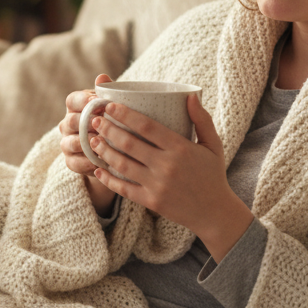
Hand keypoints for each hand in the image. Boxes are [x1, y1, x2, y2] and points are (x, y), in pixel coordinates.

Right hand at [59, 73, 118, 214]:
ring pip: (71, 142)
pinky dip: (89, 162)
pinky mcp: (71, 162)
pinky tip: (103, 161)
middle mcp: (67, 124)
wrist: (114, 152)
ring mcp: (67, 143)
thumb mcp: (113, 108)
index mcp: (76, 107)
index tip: (96, 101)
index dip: (82, 100)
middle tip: (101, 124)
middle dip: (85, 123)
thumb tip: (102, 77)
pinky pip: (76, 163)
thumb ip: (108, 93)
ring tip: (103, 144)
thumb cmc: (114, 122)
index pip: (72, 100)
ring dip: (87, 143)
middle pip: (70, 121)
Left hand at [85, 92, 253, 260]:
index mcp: (181, 148)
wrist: (215, 212)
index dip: (125, 115)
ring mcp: (158, 185)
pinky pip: (124, 189)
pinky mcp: (151, 201)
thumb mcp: (213, 144)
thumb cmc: (213, 174)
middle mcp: (167, 166)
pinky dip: (108, 179)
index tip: (110, 106)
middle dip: (108, 130)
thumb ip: (202, 119)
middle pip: (130, 144)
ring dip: (104, 152)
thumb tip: (191, 95)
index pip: (147, 126)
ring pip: (123, 165)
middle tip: (94, 121)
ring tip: (93, 141)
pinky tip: (97, 169)